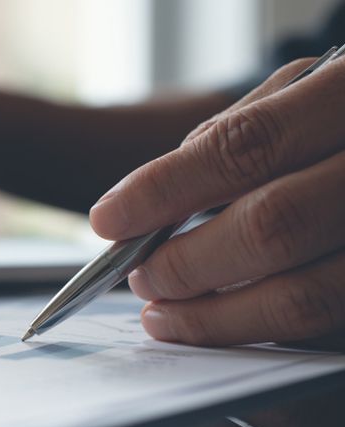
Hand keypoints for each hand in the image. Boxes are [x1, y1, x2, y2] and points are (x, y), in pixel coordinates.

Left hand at [89, 58, 344, 348]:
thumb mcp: (316, 91)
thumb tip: (152, 201)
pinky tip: (229, 322)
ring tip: (166, 313)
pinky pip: (332, 323)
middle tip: (140, 277)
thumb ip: (240, 134)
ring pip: (307, 295)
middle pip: (269, 228)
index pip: (243, 147)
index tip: (108, 220)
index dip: (163, 190)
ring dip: (216, 317)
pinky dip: (266, 329)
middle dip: (186, 264)